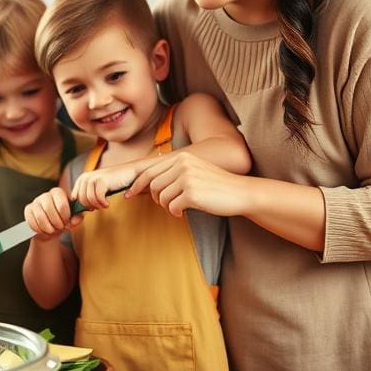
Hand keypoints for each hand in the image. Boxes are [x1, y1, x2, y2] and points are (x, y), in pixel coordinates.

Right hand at [25, 187, 81, 239]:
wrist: (50, 230)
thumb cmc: (62, 221)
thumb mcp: (72, 220)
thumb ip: (77, 218)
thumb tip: (74, 220)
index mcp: (58, 193)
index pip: (61, 201)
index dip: (64, 214)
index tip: (66, 221)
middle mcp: (46, 195)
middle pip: (49, 208)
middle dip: (56, 221)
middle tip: (60, 227)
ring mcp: (35, 202)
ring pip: (40, 216)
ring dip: (48, 227)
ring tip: (52, 229)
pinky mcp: (28, 210)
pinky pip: (32, 221)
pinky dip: (39, 229)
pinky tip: (44, 230)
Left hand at [71, 162, 145, 208]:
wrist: (131, 173)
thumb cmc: (115, 183)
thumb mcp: (98, 188)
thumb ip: (88, 195)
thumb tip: (78, 210)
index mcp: (83, 178)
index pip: (75, 197)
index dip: (81, 205)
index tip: (91, 208)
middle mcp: (86, 177)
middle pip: (81, 200)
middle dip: (90, 206)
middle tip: (99, 206)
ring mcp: (93, 178)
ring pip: (88, 200)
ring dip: (97, 205)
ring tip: (104, 205)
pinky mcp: (102, 181)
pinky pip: (97, 199)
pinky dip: (102, 204)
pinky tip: (108, 204)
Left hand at [128, 150, 249, 216]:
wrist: (241, 193)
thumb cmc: (215, 186)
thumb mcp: (194, 172)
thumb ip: (173, 174)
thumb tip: (148, 185)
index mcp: (182, 158)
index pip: (150, 171)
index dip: (137, 184)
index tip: (129, 194)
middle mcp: (183, 164)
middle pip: (152, 185)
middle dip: (155, 198)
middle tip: (167, 205)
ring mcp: (187, 178)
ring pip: (161, 197)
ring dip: (168, 206)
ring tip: (180, 207)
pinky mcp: (192, 193)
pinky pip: (172, 207)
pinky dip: (176, 212)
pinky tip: (185, 212)